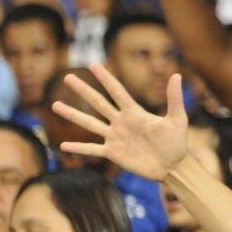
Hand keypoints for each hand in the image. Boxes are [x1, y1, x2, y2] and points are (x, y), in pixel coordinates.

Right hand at [51, 64, 187, 180]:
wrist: (174, 167)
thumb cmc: (177, 143)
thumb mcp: (177, 120)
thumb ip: (174, 99)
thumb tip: (177, 75)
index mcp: (135, 113)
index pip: (117, 92)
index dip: (106, 78)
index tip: (93, 64)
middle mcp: (121, 122)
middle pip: (98, 103)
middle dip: (83, 90)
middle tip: (67, 77)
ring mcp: (115, 138)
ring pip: (90, 124)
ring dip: (72, 115)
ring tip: (54, 105)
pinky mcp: (114, 154)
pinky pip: (92, 150)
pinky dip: (78, 148)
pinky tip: (62, 145)